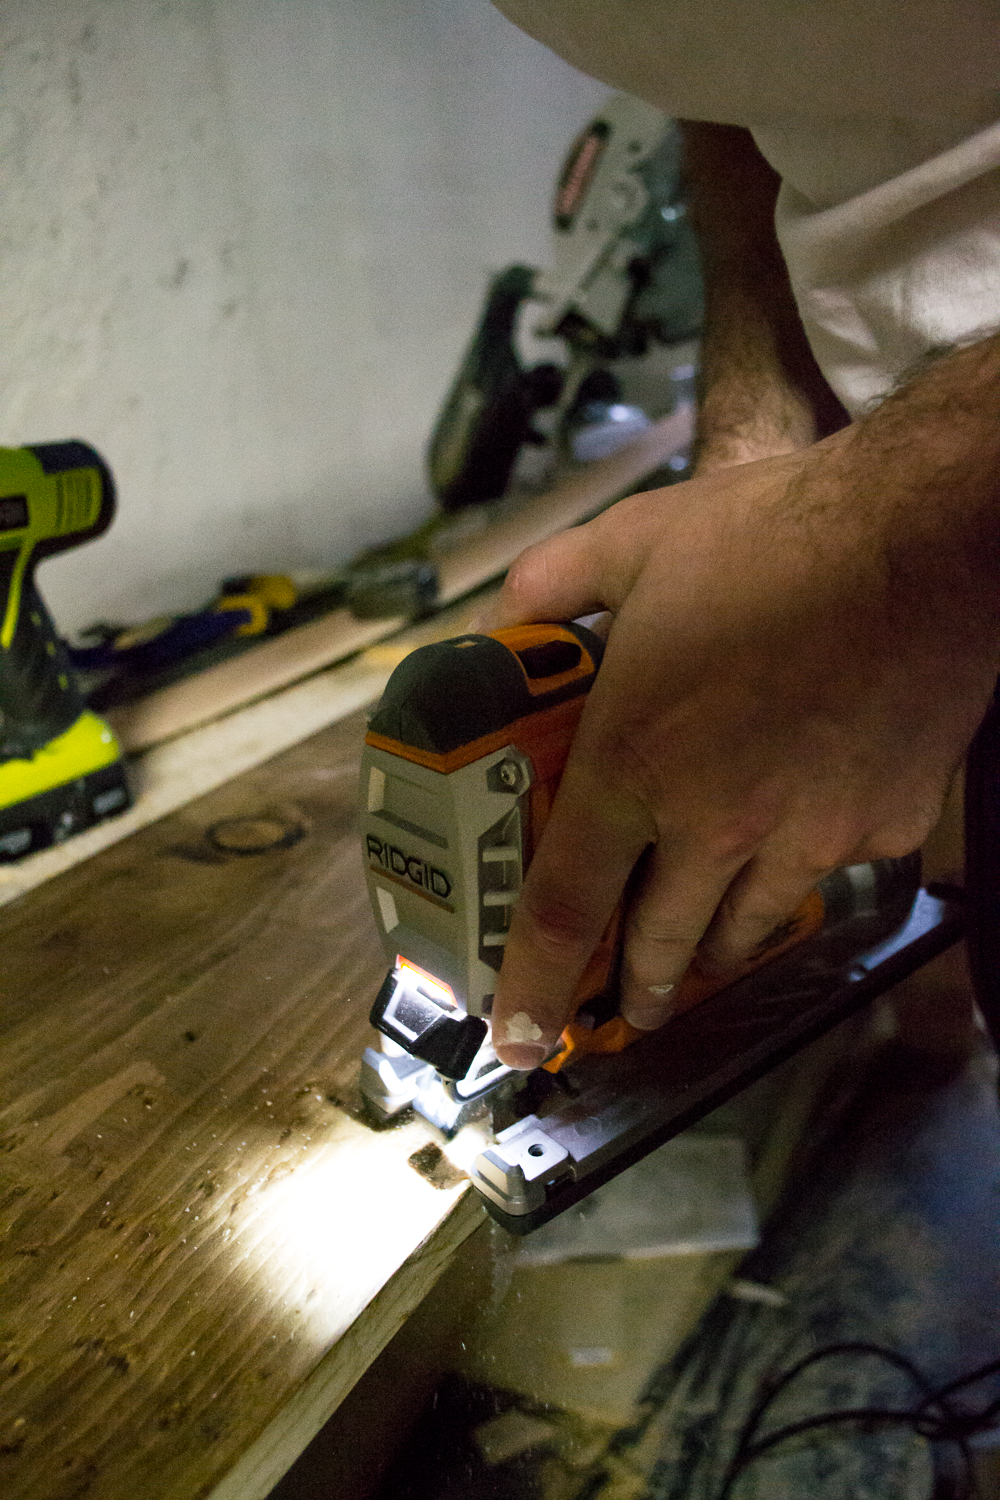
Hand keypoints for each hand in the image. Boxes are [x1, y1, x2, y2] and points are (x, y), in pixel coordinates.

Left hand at [484, 428, 998, 1066]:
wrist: (923, 535)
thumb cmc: (775, 535)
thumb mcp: (633, 540)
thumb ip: (548, 586)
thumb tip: (499, 621)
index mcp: (636, 761)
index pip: (564, 907)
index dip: (531, 982)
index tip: (515, 1033)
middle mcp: (718, 820)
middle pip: (660, 946)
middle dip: (634, 988)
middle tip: (622, 1000)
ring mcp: (809, 834)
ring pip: (745, 931)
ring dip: (711, 954)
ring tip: (698, 957)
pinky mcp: (882, 827)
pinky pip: (828, 873)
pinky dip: (802, 871)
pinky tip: (797, 843)